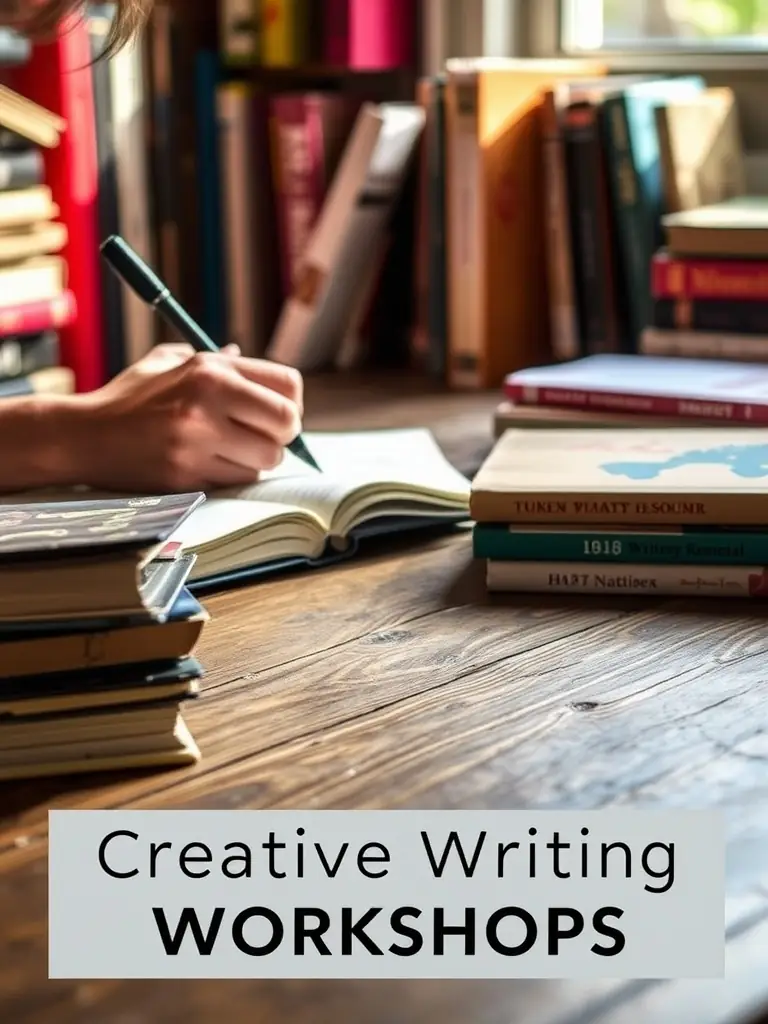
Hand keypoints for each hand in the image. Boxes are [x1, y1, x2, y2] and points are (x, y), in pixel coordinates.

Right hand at [69, 343, 303, 492]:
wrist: (83, 436)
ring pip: (266, 459)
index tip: (278, 414)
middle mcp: (208, 400)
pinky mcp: (188, 474)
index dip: (292, 403)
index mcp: (210, 369)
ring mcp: (197, 440)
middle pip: (286, 424)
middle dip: (283, 436)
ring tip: (231, 452)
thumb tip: (242, 354)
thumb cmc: (129, 398)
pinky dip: (232, 476)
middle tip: (264, 439)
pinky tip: (210, 464)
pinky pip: (237, 481)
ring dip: (256, 461)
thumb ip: (212, 361)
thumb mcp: (167, 363)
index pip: (288, 384)